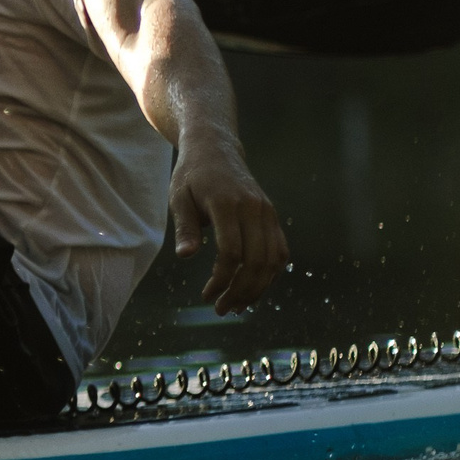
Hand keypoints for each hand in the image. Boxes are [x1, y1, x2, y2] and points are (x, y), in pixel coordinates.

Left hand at [169, 140, 287, 314]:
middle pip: (256, 261)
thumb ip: (185, 227)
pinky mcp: (272, 217)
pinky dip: (270, 274)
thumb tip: (185, 255)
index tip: (207, 295)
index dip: (222, 279)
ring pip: (272, 260)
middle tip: (222, 309)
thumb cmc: (191, 176)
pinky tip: (253, 289)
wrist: (215, 149)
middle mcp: (253, 208)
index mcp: (227, 203)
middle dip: (240, 291)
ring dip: (257, 288)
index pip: (232, 252)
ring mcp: (267, 213)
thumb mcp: (179, 198)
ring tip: (236, 306)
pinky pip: (280, 252)